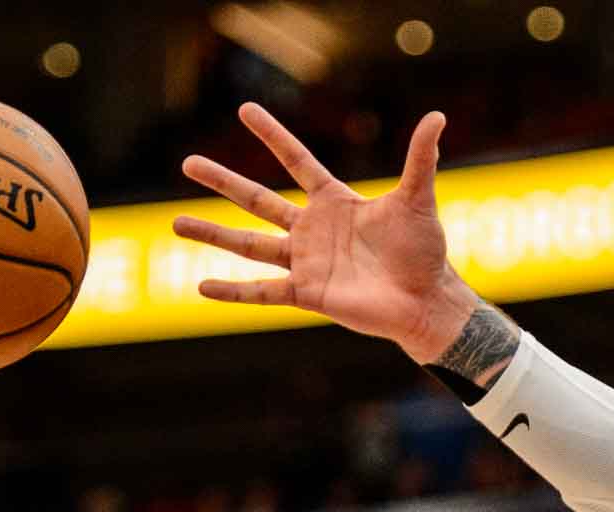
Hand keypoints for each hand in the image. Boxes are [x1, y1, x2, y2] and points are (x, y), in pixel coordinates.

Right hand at [173, 104, 478, 361]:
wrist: (425, 301)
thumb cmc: (424, 253)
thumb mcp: (418, 200)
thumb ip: (420, 159)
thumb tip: (437, 117)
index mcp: (335, 203)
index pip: (297, 161)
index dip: (273, 136)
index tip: (245, 110)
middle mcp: (313, 230)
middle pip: (258, 200)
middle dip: (223, 181)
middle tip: (187, 162)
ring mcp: (306, 263)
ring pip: (250, 245)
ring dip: (213, 235)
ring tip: (176, 223)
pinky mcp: (307, 294)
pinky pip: (262, 292)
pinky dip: (233, 292)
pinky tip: (201, 286)